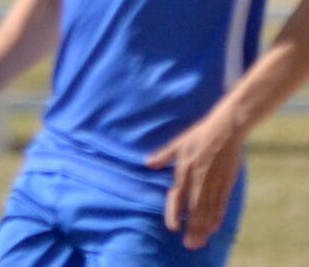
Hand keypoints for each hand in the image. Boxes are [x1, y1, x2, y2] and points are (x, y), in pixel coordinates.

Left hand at [147, 110, 247, 249]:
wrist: (226, 129)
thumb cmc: (200, 134)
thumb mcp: (178, 143)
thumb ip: (164, 155)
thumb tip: (147, 163)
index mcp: (184, 169)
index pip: (177, 196)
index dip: (174, 212)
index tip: (173, 227)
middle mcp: (198, 179)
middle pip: (194, 209)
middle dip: (191, 228)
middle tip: (189, 245)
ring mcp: (214, 182)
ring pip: (208, 210)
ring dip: (203, 227)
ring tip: (200, 241)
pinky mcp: (226, 182)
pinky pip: (222, 203)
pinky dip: (217, 216)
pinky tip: (214, 227)